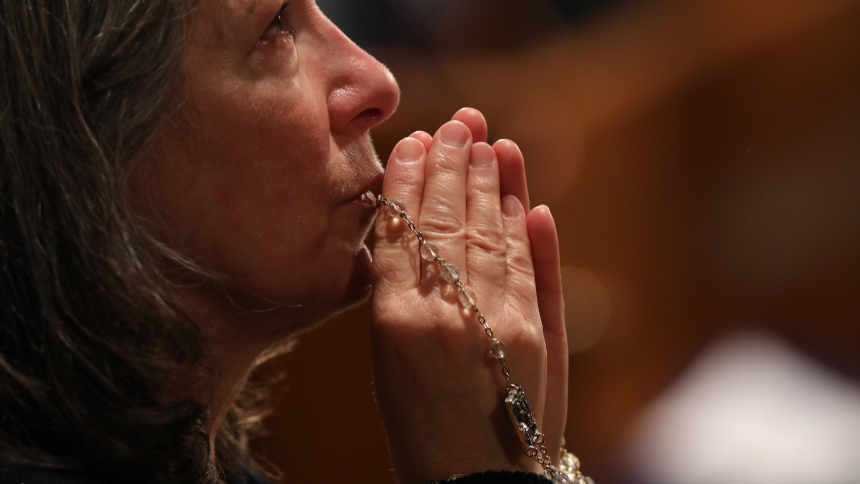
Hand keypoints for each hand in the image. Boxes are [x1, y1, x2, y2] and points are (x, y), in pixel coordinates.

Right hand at [371, 108, 567, 482]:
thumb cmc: (419, 431)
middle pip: (451, 222)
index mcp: (395, 323)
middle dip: (456, 167)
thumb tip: (405, 239)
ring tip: (489, 142)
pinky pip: (527, 267)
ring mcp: (496, 321)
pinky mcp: (536, 335)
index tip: (418, 142)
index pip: (405, 231)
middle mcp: (446, 313)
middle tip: (460, 123)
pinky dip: (527, 229)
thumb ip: (394, 297)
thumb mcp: (384, 365)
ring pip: (492, 234)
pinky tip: (525, 198)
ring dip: (493, 185)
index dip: (413, 183)